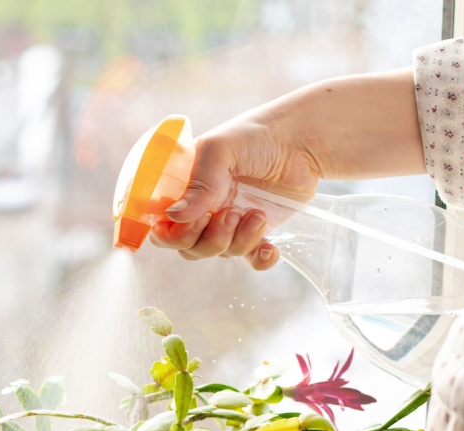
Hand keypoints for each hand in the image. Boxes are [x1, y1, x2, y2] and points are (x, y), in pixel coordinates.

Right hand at [148, 70, 424, 270]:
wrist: (301, 142)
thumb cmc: (255, 137)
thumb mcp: (221, 150)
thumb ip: (200, 183)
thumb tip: (175, 217)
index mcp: (185, 190)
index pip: (162, 225)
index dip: (169, 235)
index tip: (185, 226)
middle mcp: (202, 210)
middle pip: (189, 248)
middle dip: (209, 239)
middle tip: (229, 215)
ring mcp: (229, 223)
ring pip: (219, 253)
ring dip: (239, 241)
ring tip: (258, 215)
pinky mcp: (256, 233)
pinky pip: (251, 260)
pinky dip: (260, 259)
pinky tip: (270, 247)